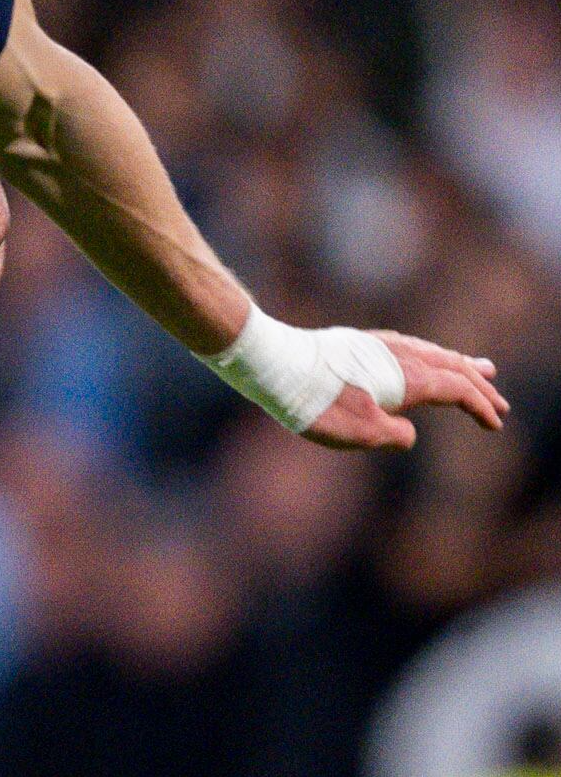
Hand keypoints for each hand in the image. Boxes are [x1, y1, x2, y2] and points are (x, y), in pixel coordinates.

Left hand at [304, 329, 507, 449]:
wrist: (277, 366)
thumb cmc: (317, 404)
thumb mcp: (361, 434)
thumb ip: (395, 435)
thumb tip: (407, 432)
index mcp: (412, 378)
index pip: (460, 391)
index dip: (481, 407)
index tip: (494, 424)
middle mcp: (404, 355)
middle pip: (455, 368)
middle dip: (479, 387)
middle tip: (500, 401)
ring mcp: (383, 344)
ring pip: (435, 353)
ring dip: (460, 366)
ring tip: (480, 370)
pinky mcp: (362, 342)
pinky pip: (413, 347)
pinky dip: (433, 356)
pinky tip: (427, 359)